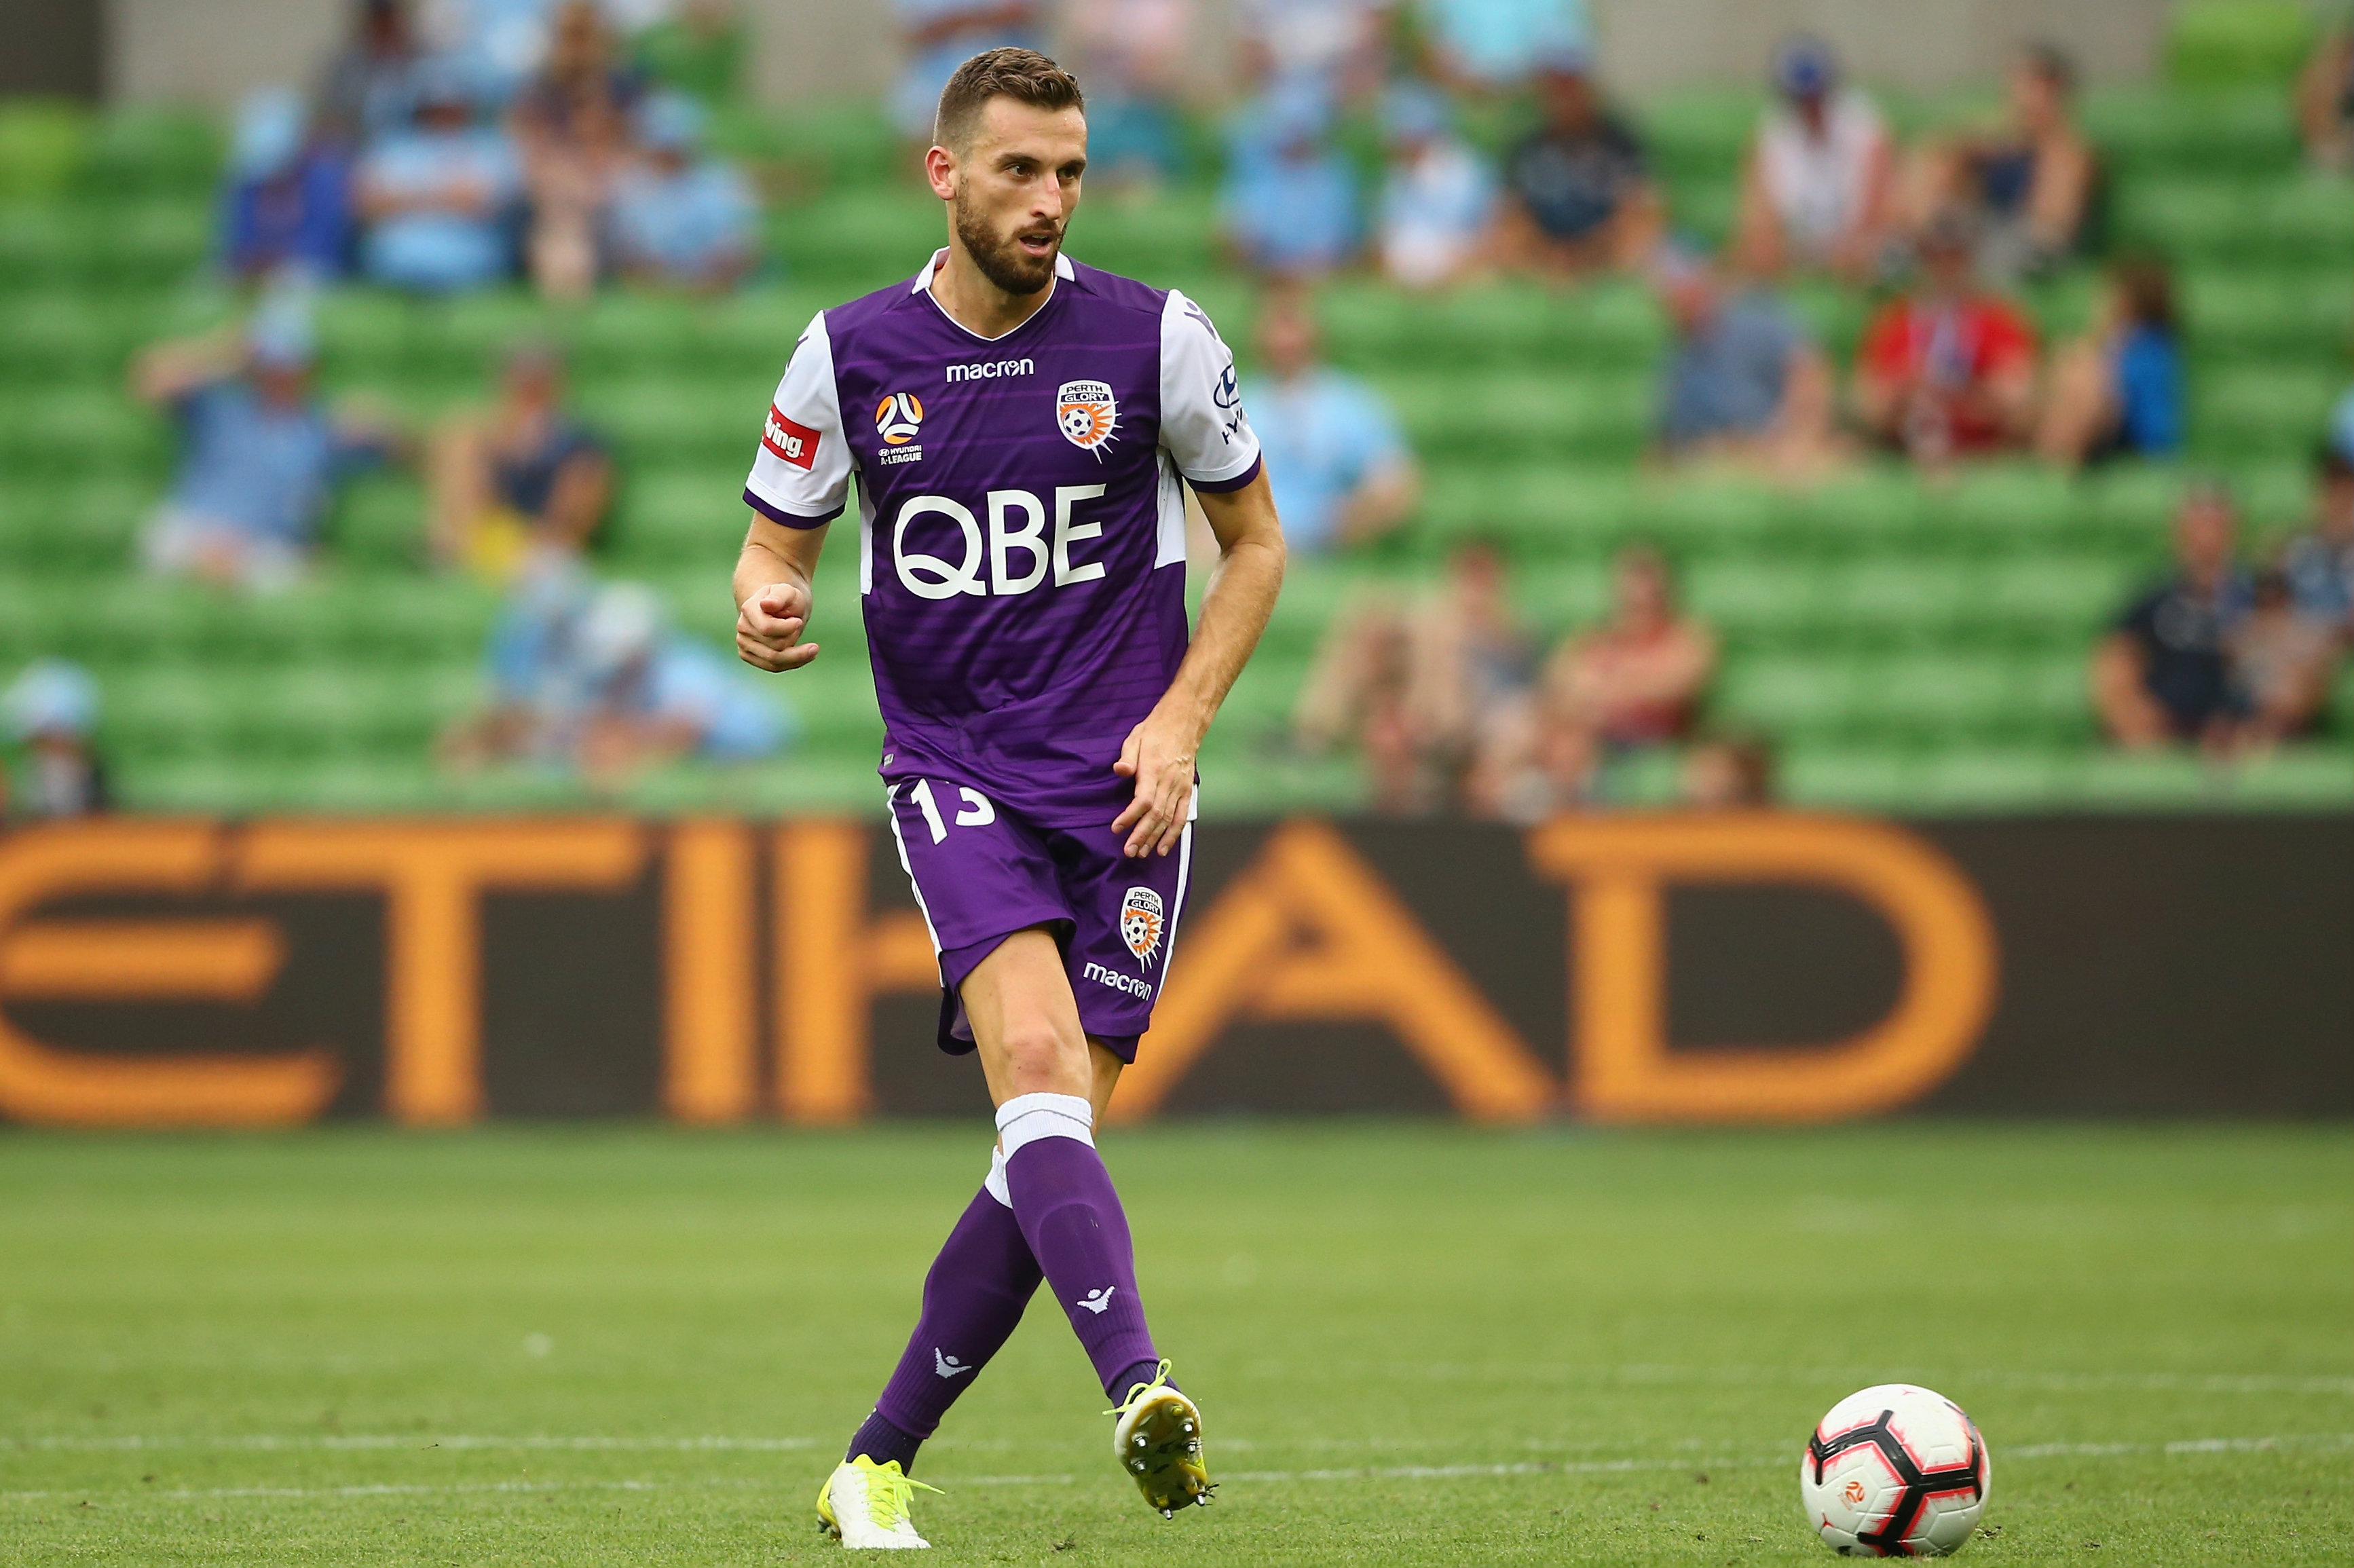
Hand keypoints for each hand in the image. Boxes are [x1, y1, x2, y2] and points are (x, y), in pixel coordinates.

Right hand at [736, 580, 818, 671]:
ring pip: (774, 662)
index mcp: (749, 609)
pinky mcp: (750, 656)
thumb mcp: (788, 592)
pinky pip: (774, 667)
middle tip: (800, 626)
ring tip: (813, 648)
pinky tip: (807, 655)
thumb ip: (780, 597)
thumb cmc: (787, 599)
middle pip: (774, 647)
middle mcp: (743, 628)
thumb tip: (766, 604)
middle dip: (793, 638)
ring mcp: (744, 644)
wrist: (781, 609)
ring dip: (797, 655)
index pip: (767, 628)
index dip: (788, 628)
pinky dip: (793, 663)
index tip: (798, 621)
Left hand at [1110, 705, 1200, 857]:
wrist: (1183, 724)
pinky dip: (1174, 834)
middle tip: (1129, 851)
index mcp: (1154, 770)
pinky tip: (1164, 848)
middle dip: (1141, 836)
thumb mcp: (1135, 737)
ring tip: (1142, 853)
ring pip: (1168, 819)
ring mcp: (1179, 788)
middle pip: (1156, 815)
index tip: (1117, 828)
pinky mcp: (1186, 791)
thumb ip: (1127, 757)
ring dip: (1155, 839)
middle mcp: (1169, 782)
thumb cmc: (1156, 731)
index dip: (1130, 817)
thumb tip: (1120, 770)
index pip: (1143, 800)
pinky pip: (1181, 817)